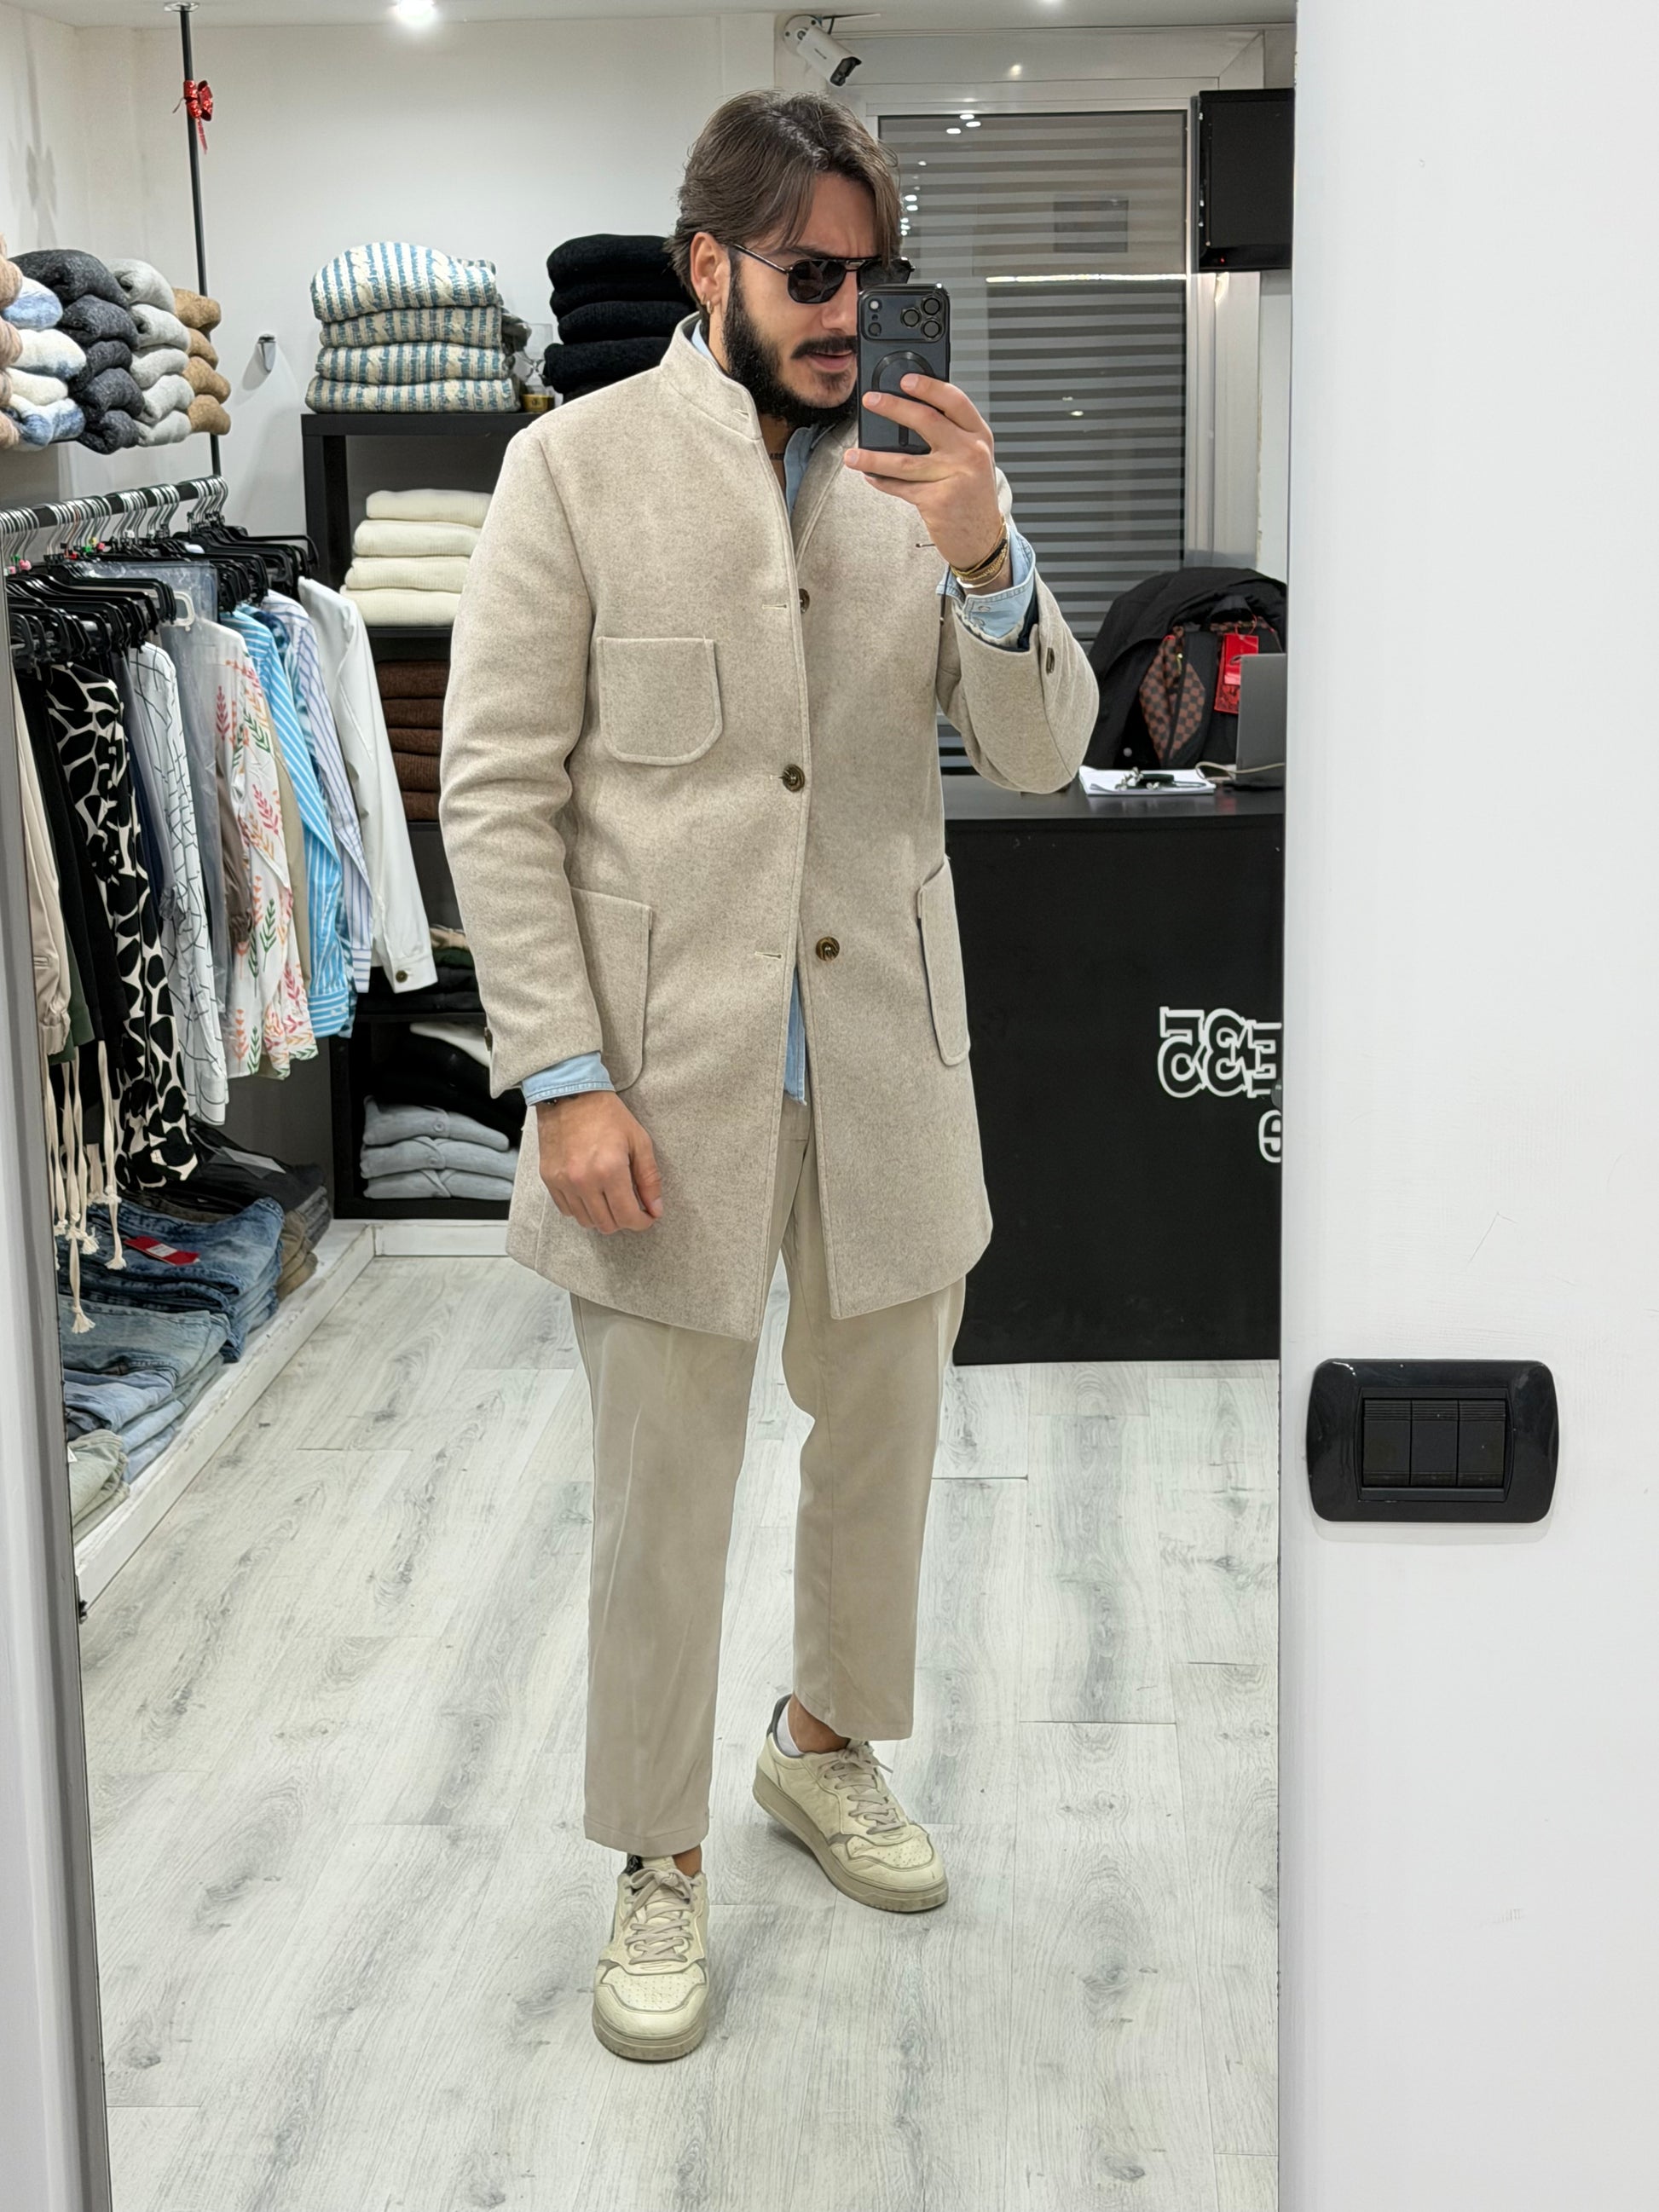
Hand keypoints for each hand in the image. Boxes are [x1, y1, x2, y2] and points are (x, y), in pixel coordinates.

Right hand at [536, 1091, 661, 1232]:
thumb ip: (649, 1178)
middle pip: (606, 1224)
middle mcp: (583, 1180)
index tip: (647, 1217)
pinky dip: (582, 1210)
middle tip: (631, 1207)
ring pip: (586, 1221)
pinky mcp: (549, 1179)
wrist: (570, 1095)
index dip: (642, 1222)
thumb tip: (655, 1208)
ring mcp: (563, 1182)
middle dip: (624, 1221)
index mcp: (609, 1170)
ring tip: (611, 1201)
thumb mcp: (639, 1141)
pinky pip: (567, 1210)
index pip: (627, 1216)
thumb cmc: (607, 1114)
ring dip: (603, 1217)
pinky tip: (592, 1195)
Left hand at [844, 373, 1008, 580]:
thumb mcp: (972, 458)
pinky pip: (901, 487)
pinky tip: (869, 476)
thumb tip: (908, 413)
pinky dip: (882, 482)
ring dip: (872, 457)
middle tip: (872, 401)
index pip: (954, 401)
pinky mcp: (938, 501)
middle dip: (893, 408)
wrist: (983, 540)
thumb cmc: (972, 496)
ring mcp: (954, 477)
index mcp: (979, 436)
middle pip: (926, 421)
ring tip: (852, 455)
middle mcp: (970, 453)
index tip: (906, 380)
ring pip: (904, 461)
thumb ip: (950, 435)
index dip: (929, 386)